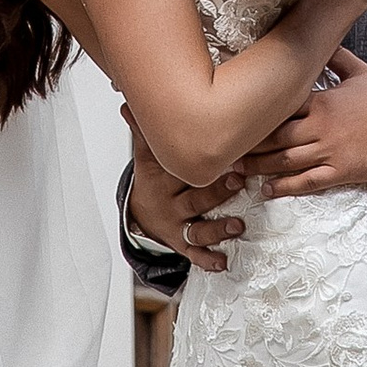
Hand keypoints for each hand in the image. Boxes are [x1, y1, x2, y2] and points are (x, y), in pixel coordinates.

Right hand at [125, 138, 249, 273]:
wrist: (141, 215)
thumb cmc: (153, 179)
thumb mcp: (146, 155)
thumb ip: (143, 130)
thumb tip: (128, 104)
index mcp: (160, 179)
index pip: (177, 167)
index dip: (194, 159)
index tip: (217, 150)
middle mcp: (169, 204)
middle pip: (194, 199)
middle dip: (216, 192)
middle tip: (238, 181)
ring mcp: (177, 226)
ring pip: (197, 228)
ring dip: (217, 228)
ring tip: (236, 226)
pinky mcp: (182, 244)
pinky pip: (194, 254)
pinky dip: (208, 260)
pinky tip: (222, 262)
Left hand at [248, 50, 366, 196]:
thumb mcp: (360, 72)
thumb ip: (337, 57)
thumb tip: (322, 42)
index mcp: (322, 102)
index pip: (281, 107)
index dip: (258, 113)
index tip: (238, 114)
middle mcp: (320, 127)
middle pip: (276, 137)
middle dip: (251, 143)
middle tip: (229, 146)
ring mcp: (329, 151)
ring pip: (285, 161)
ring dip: (260, 166)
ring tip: (240, 169)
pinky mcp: (339, 172)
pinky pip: (306, 182)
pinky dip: (284, 188)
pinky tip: (268, 190)